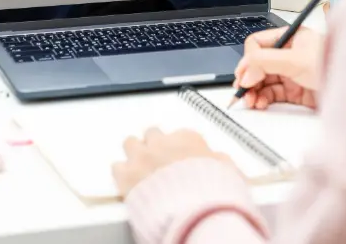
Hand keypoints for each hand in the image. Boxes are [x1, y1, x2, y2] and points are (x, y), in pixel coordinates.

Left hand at [111, 128, 234, 196]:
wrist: (194, 211)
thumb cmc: (212, 192)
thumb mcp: (228, 172)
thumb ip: (220, 161)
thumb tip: (220, 160)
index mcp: (188, 138)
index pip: (180, 134)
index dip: (179, 148)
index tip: (181, 157)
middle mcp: (163, 143)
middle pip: (152, 134)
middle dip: (154, 145)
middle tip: (158, 159)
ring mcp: (142, 157)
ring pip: (131, 143)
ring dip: (135, 153)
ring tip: (139, 166)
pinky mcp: (126, 175)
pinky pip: (117, 166)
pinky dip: (122, 173)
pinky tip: (127, 180)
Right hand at [233, 27, 323, 109]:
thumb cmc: (336, 65)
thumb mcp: (296, 60)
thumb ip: (266, 62)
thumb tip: (245, 71)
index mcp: (290, 38)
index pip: (258, 44)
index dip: (249, 60)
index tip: (245, 76)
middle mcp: (289, 54)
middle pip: (258, 65)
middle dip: (248, 78)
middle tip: (242, 92)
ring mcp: (292, 74)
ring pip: (263, 82)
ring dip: (253, 91)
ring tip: (251, 102)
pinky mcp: (295, 92)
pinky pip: (272, 94)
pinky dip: (263, 99)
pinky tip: (260, 104)